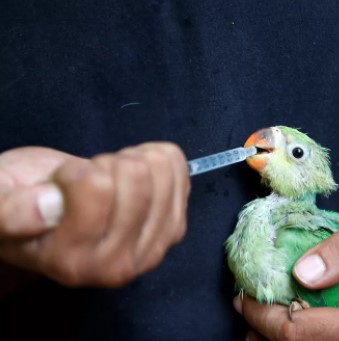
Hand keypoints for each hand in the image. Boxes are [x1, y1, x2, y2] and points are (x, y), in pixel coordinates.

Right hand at [0, 143, 189, 286]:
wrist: (59, 218)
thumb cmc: (23, 205)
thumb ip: (7, 212)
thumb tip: (45, 207)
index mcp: (73, 263)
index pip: (96, 186)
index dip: (74, 172)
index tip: (62, 186)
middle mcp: (120, 265)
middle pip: (135, 175)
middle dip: (104, 165)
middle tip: (88, 182)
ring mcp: (155, 247)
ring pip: (160, 169)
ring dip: (129, 161)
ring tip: (108, 179)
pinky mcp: (175, 226)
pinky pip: (177, 166)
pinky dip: (152, 157)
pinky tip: (132, 175)